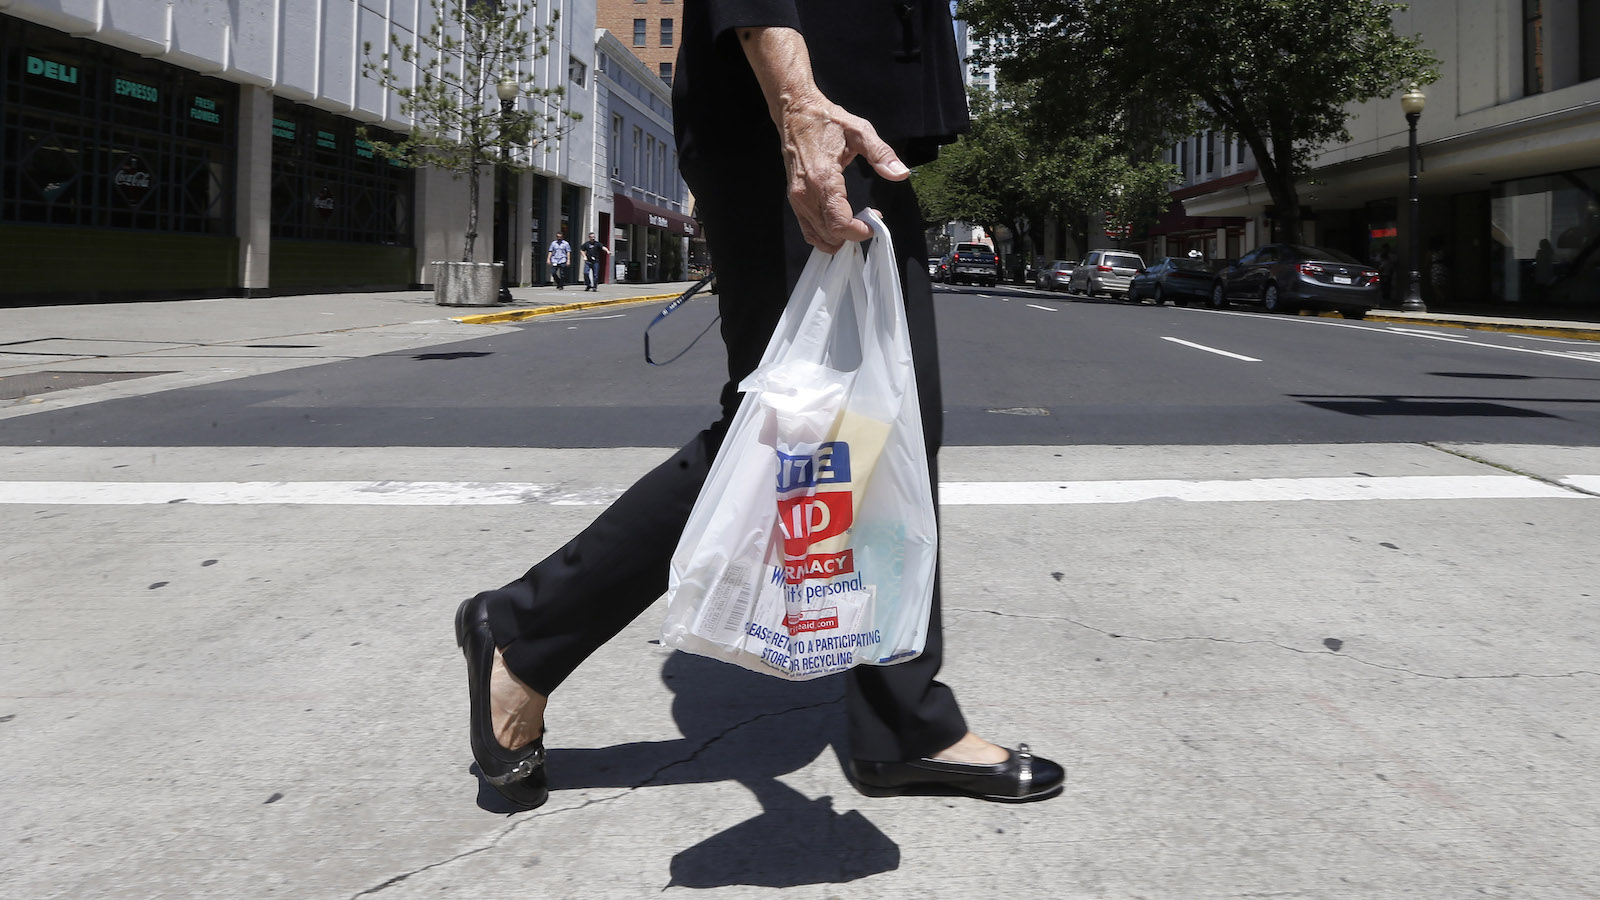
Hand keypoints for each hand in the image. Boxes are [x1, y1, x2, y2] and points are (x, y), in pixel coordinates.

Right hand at [739, 27, 909, 253]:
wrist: (795, 112)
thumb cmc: (827, 120)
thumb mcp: (860, 131)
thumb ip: (882, 154)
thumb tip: (901, 174)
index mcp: (823, 179)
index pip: (840, 224)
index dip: (860, 231)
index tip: (875, 221)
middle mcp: (806, 194)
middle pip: (830, 234)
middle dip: (853, 234)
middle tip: (869, 218)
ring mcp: (797, 199)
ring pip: (818, 237)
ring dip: (839, 237)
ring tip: (856, 221)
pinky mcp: (793, 200)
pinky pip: (808, 230)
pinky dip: (824, 235)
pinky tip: (839, 225)